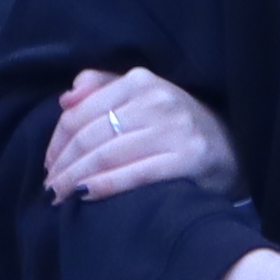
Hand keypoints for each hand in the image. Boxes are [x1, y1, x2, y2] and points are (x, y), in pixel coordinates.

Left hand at [44, 62, 241, 202]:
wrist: (232, 148)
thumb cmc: (177, 125)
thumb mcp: (144, 96)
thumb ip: (103, 88)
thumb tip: (66, 98)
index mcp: (140, 81)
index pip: (80, 112)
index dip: (57, 142)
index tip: (48, 164)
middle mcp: (156, 100)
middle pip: (90, 136)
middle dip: (63, 165)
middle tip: (49, 188)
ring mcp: (173, 129)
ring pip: (106, 156)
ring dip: (76, 180)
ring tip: (60, 198)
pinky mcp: (187, 157)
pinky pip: (135, 174)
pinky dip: (105, 187)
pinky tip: (86, 197)